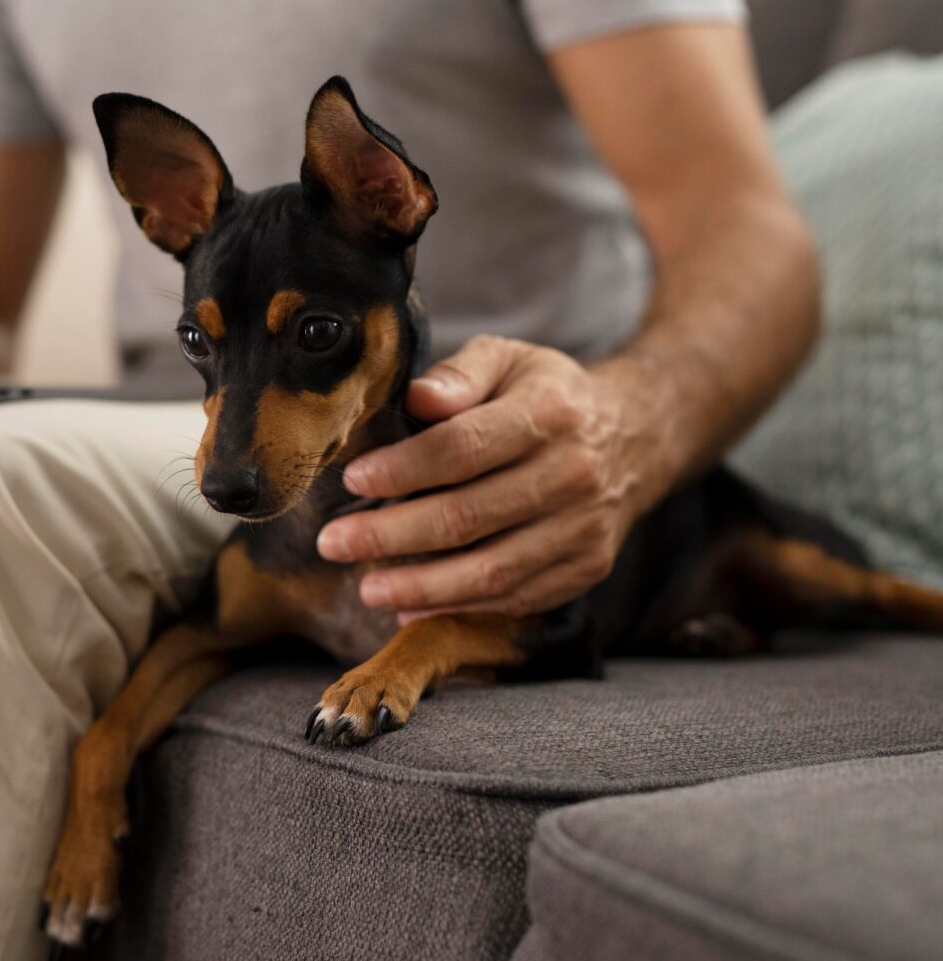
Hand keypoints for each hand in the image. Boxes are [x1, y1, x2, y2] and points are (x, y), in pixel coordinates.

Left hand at [316, 335, 667, 621]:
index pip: (462, 448)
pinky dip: (458, 608)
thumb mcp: (507, 360)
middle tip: (332, 542)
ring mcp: (583, 529)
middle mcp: (572, 474)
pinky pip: (514, 598)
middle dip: (389, 535)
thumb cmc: (546, 394)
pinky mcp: (586, 567)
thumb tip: (416, 398)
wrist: (635, 436)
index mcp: (549, 414)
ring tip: (365, 587)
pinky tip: (410, 606)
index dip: (402, 468)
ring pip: (490, 571)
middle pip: (466, 517)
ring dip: (419, 586)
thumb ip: (458, 375)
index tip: (353, 478)